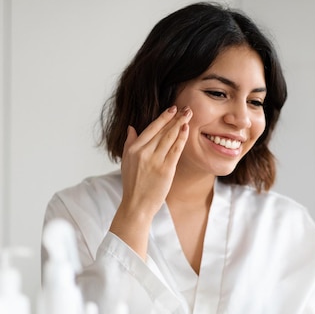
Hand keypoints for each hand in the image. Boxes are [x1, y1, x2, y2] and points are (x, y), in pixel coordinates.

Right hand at [110, 106, 190, 256]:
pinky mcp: (165, 169)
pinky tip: (186, 130)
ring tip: (189, 115)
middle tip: (186, 108)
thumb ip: (129, 143)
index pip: (151, 128)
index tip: (172, 109)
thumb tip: (132, 127)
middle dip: (175, 118)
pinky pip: (175, 150)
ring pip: (170, 138)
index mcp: (134, 149)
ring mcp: (155, 160)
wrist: (136, 205)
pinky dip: (181, 139)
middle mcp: (143, 152)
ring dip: (180, 125)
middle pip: (162, 131)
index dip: (163, 118)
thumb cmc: (132, 184)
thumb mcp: (125, 161)